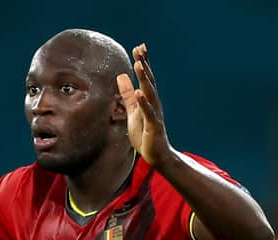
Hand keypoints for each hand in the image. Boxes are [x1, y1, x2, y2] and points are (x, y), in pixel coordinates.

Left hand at [116, 44, 172, 166]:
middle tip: (140, 48)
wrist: (156, 154)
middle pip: (149, 81)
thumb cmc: (144, 133)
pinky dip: (144, 102)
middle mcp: (153, 103)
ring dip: (145, 79)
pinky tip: (139, 93)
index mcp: (148, 99)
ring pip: (150, 93)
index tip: (139, 47)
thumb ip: (127, 94)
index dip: (143, 62)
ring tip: (139, 65)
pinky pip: (149, 112)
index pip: (145, 78)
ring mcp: (155, 114)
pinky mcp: (154, 126)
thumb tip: (121, 76)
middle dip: (145, 65)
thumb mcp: (132, 111)